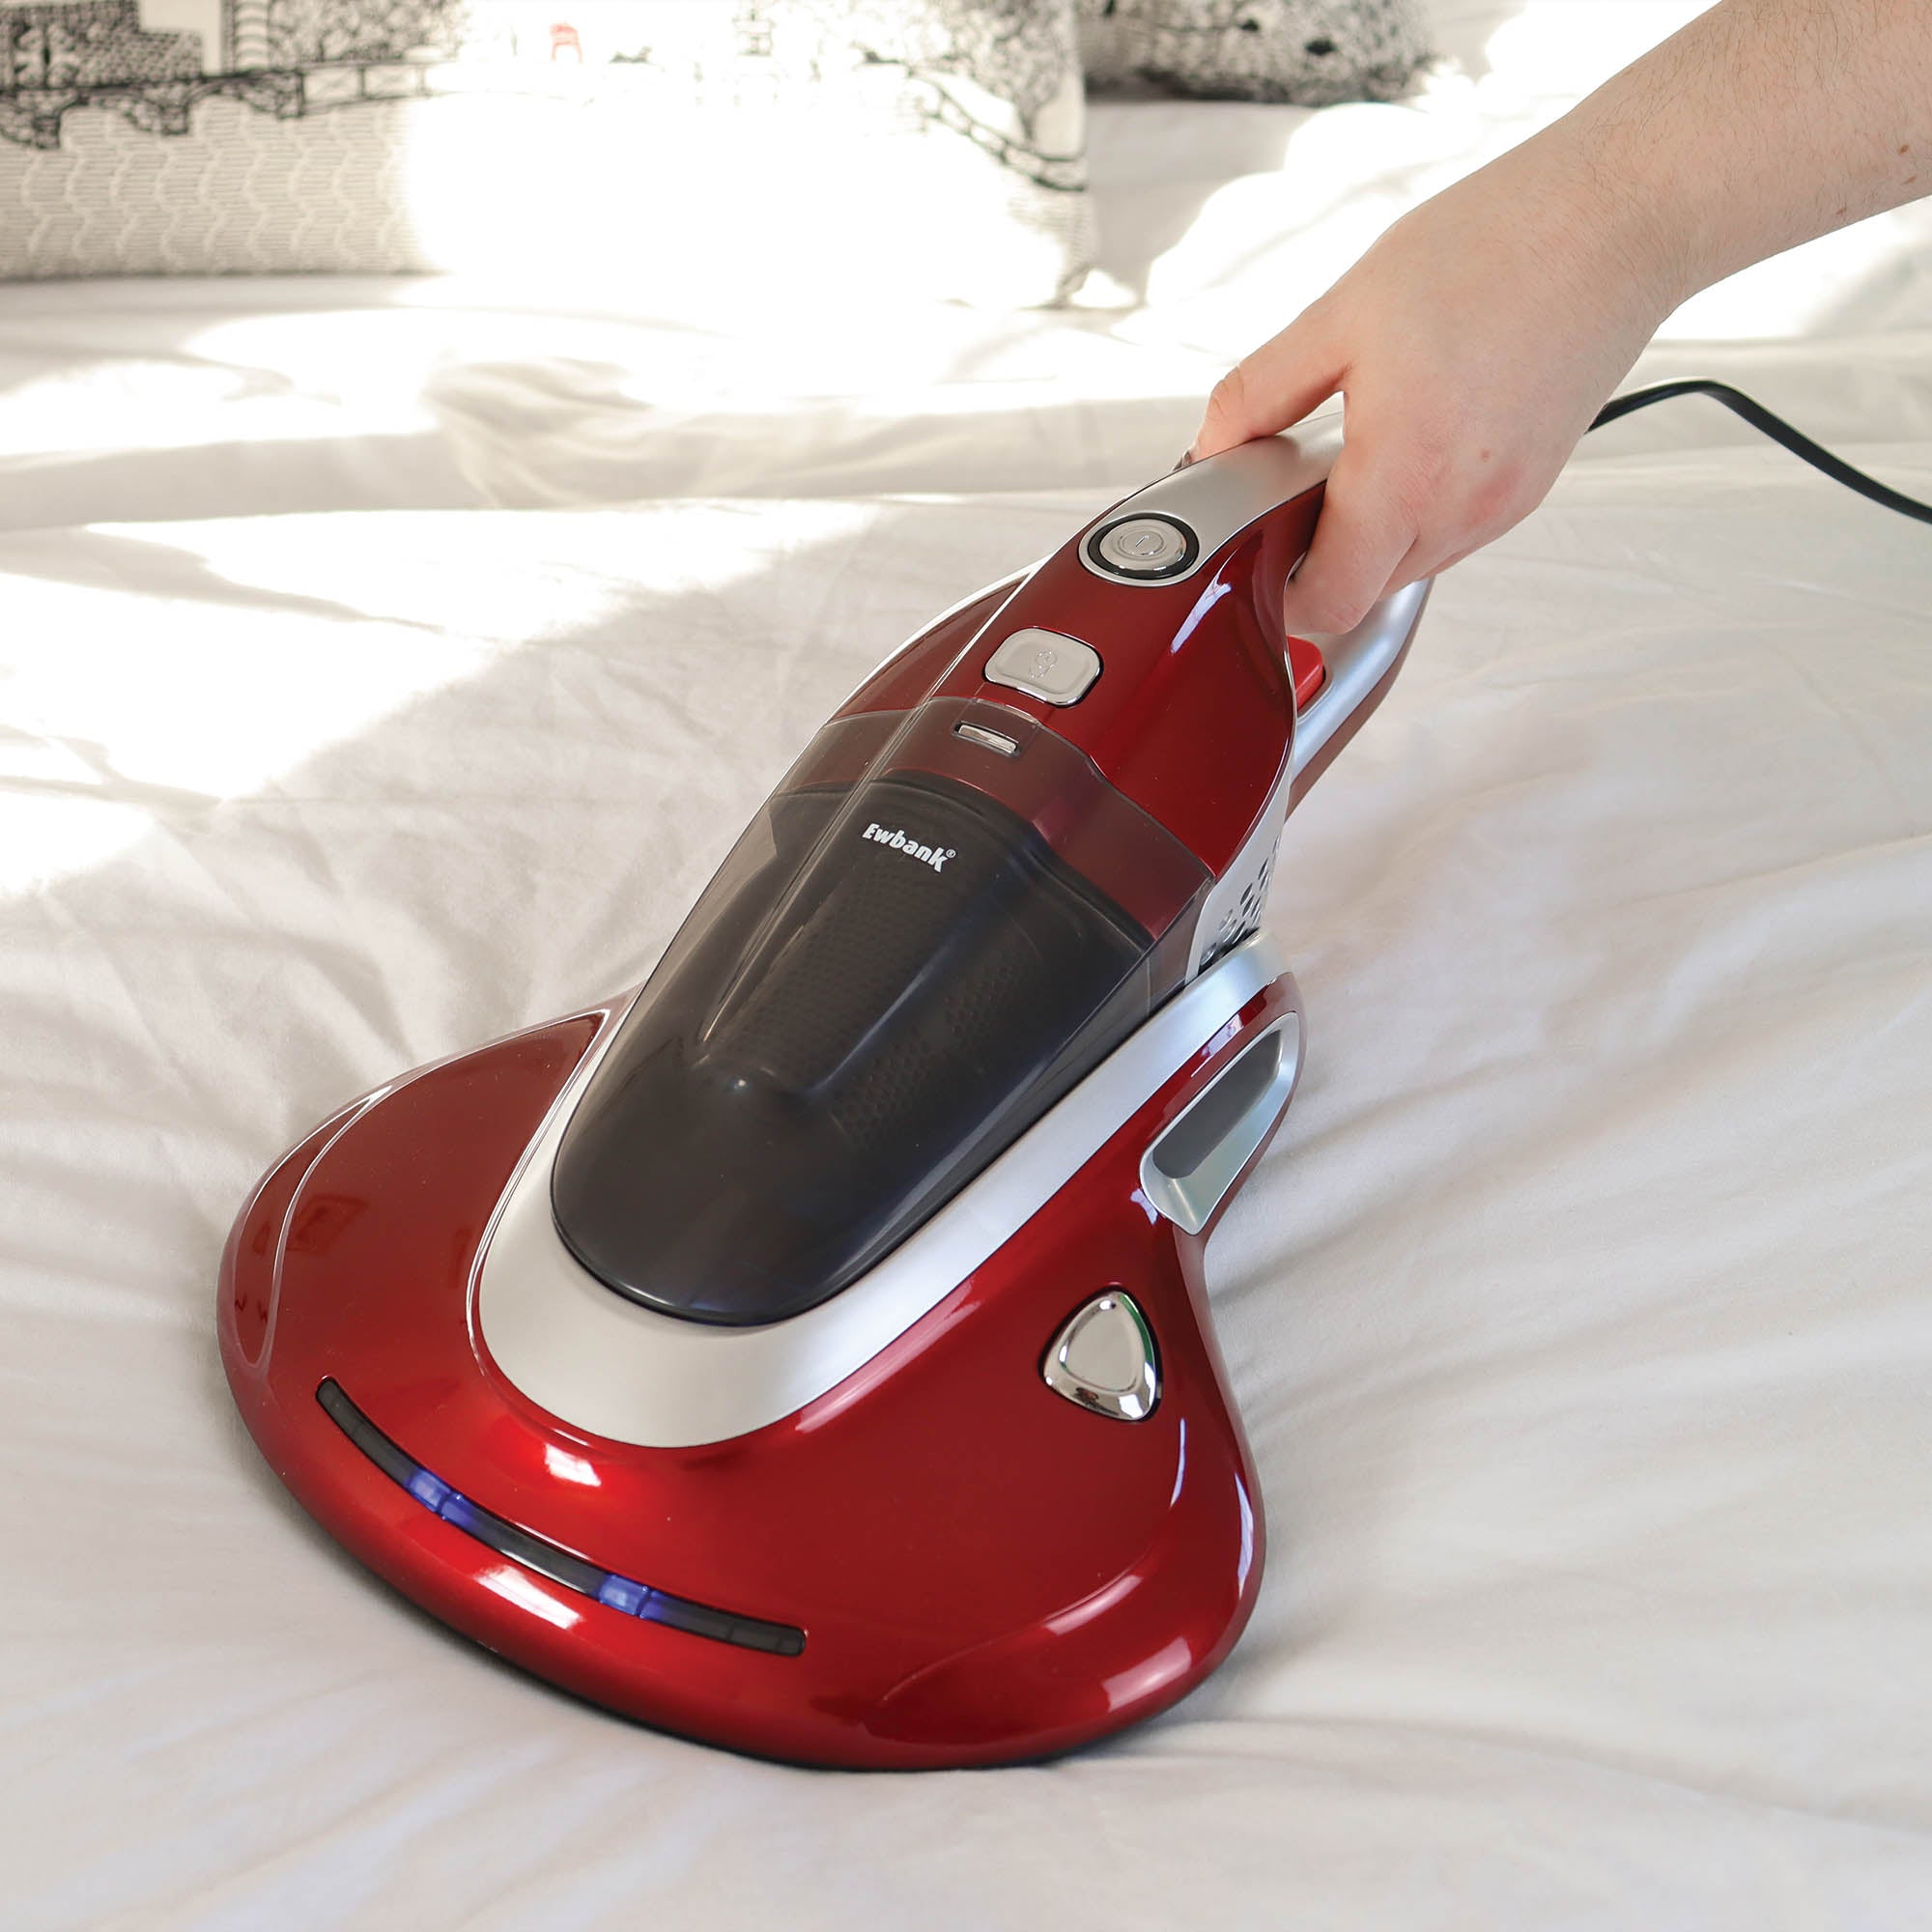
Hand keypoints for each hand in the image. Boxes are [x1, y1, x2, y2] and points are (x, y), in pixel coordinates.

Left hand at [1185, 145, 1683, 633]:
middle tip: (1291, 478)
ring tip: (1360, 440)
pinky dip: (1413, 508)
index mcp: (1406, 475)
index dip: (1276, 596)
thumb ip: (1260, 393)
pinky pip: (1449, 531)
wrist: (1615, 219)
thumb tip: (1211, 445)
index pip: (1328, 602)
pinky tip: (1410, 433)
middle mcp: (1462, 509)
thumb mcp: (1342, 314)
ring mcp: (1502, 507)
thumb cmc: (1498, 248)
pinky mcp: (1528, 490)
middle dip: (1314, 553)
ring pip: (1406, 564)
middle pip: (1363, 590)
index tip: (1251, 555)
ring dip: (1366, 531)